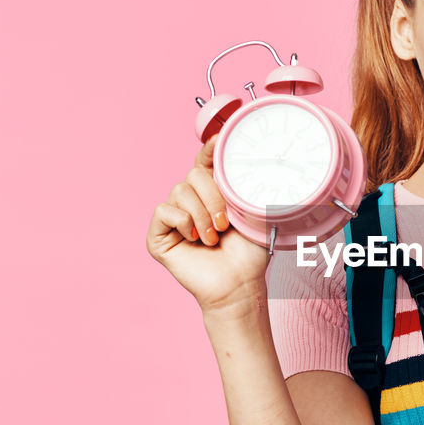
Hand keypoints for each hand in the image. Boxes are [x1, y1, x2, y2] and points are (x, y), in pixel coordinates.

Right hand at [145, 133, 272, 311]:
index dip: (209, 148)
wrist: (239, 284)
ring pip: (179, 191)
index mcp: (213, 192)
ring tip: (213, 237)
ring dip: (201, 215)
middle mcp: (190, 201)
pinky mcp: (158, 235)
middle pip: (192, 175)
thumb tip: (265, 162)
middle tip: (225, 223)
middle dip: (213, 197)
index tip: (218, 140)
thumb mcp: (255, 213)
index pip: (205, 161)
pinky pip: (164, 210)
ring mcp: (173, 218)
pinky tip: (194, 239)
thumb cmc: (249, 253)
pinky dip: (183, 222)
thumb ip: (250, 187)